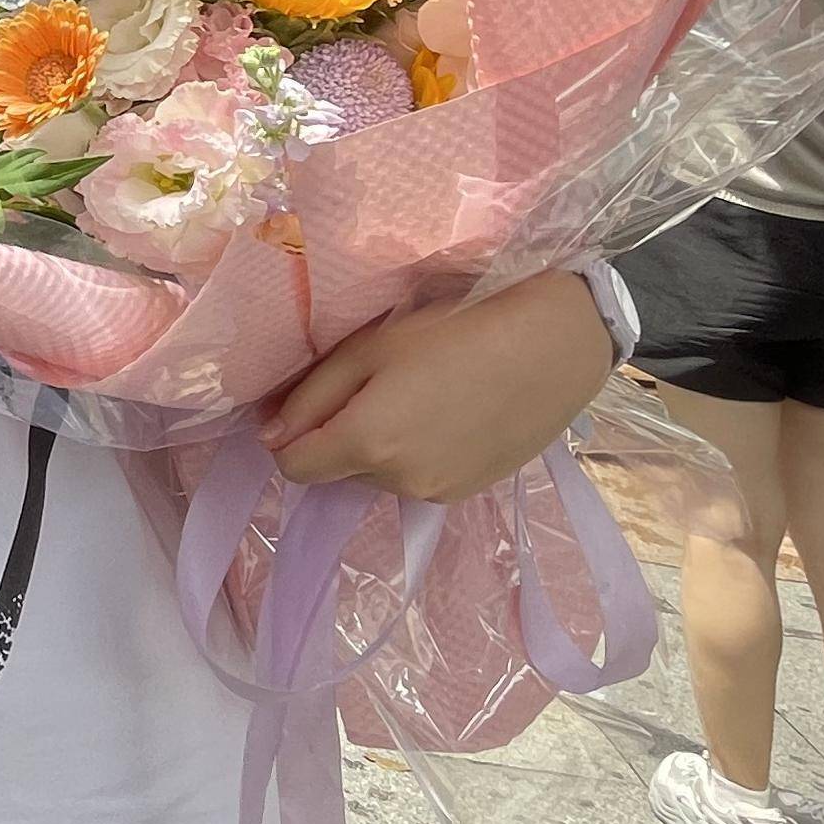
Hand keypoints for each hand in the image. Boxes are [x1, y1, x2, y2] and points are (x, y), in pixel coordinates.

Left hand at [267, 269, 616, 503]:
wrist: (553, 346)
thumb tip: (269, 437)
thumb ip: (311, 396)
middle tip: (378, 382)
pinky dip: (416, 454)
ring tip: (419, 393)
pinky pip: (417, 479)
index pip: (294, 467)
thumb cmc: (457, 330)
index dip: (289, 435)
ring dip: (380, 446)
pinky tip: (448, 413)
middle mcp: (398, 483)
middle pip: (338, 470)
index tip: (309, 401)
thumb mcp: (371, 348)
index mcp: (367, 443)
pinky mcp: (469, 493)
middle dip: (341, 434)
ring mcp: (437, 493)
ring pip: (378, 477)